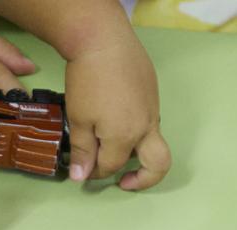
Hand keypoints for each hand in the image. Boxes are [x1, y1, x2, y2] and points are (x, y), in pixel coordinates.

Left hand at [65, 38, 170, 189]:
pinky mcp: (153, 94)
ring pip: (153, 142)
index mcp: (124, 137)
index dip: (94, 172)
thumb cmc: (88, 80)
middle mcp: (146, 127)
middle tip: (124, 183)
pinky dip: (136, 130)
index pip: (111, 166)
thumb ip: (83, 150)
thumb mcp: (79, 118)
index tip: (81, 171)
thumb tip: (81, 177)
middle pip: (157, 165)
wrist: (104, 40)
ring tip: (114, 147)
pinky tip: (117, 118)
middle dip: (142, 180)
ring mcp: (153, 110)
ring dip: (136, 152)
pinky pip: (150, 121)